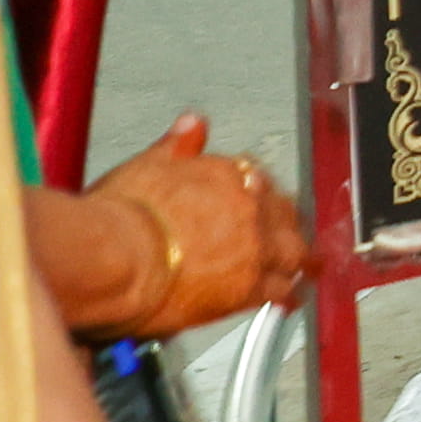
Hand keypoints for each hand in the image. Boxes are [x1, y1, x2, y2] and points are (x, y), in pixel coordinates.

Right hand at [51, 119, 295, 337]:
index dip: (258, 191)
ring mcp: (253, 247)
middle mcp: (247, 207)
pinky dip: (288, 293)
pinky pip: (281, 289)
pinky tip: (291, 297)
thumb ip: (176, 145)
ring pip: (292, 251)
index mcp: (224, 173)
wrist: (116, 257)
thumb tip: (193, 123)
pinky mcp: (249, 287)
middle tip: (289, 230)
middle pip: (283, 212)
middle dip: (286, 222)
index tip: (257, 197)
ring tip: (304, 264)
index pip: (254, 177)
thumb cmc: (119, 216)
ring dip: (297, 256)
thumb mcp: (146, 166)